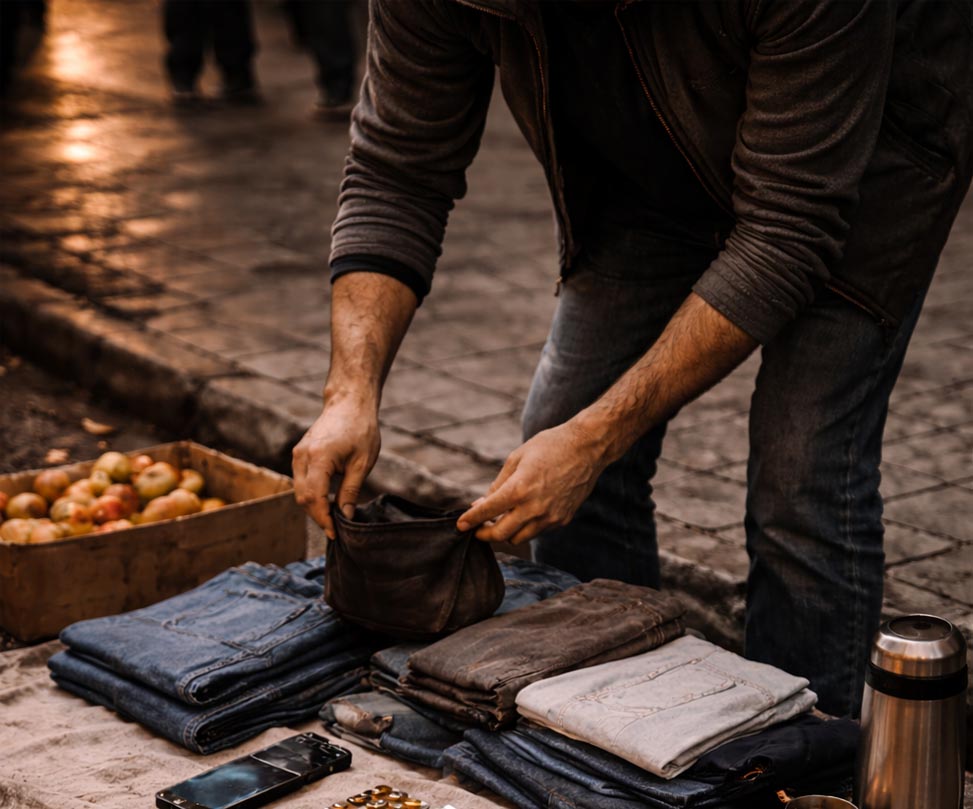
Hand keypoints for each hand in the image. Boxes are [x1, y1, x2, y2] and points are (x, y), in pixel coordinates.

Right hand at [292, 397, 379, 538]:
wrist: (350, 403)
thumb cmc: (361, 429)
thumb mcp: (362, 463)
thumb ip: (351, 491)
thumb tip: (345, 517)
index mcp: (319, 457)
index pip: (314, 498)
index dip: (323, 519)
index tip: (335, 533)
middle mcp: (302, 456)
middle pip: (303, 497)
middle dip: (317, 516)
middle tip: (335, 529)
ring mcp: (298, 454)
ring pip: (299, 490)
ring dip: (313, 506)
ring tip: (332, 517)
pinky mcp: (299, 453)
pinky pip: (300, 480)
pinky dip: (311, 494)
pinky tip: (326, 501)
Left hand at [456, 419, 607, 544]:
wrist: (587, 448)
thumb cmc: (549, 447)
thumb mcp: (516, 458)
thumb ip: (497, 484)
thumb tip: (481, 503)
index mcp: (519, 488)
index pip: (487, 512)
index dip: (470, 520)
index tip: (460, 526)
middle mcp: (534, 507)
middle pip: (501, 535)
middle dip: (485, 534)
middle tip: (478, 529)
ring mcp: (550, 517)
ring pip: (519, 538)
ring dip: (506, 533)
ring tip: (500, 521)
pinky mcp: (562, 520)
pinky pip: (537, 531)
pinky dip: (526, 527)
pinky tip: (524, 513)